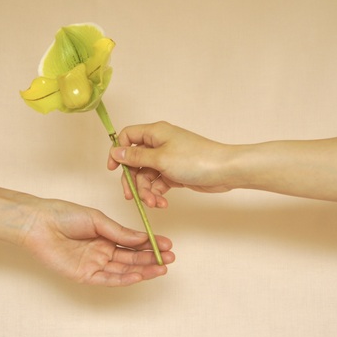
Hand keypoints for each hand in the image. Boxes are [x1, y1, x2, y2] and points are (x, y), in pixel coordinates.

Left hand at [19, 198, 174, 285]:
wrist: (39, 222)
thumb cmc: (64, 215)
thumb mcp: (97, 219)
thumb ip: (119, 232)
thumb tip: (142, 238)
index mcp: (105, 236)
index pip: (133, 243)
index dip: (151, 244)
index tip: (167, 245)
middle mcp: (101, 252)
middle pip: (131, 258)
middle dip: (151, 259)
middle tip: (169, 258)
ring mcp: (94, 264)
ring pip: (123, 270)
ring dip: (143, 270)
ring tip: (161, 268)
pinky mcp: (84, 275)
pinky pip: (108, 279)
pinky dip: (124, 278)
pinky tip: (139, 275)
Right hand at [107, 121, 233, 208]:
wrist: (224, 171)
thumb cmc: (195, 159)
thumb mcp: (160, 159)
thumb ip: (136, 157)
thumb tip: (116, 152)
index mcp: (155, 133)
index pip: (128, 137)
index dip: (118, 152)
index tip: (113, 169)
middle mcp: (159, 144)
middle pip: (135, 161)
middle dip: (133, 180)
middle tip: (131, 196)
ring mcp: (167, 159)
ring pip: (146, 176)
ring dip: (146, 191)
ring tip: (153, 204)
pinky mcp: (175, 173)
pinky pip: (158, 183)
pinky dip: (157, 194)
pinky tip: (161, 203)